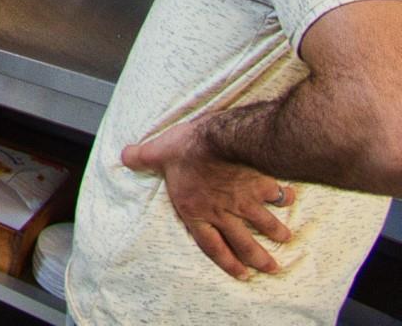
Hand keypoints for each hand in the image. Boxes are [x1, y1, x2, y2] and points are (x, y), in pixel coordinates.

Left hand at [122, 119, 295, 279]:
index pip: (211, 244)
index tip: (241, 273)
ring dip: (276, 233)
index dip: (225, 261)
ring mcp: (245, 201)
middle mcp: (223, 212)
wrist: (221, 141)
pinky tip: (290, 199)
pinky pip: (276, 194)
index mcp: (197, 210)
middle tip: (270, 268)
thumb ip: (142, 158)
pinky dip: (285, 198)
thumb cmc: (188, 148)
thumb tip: (124, 157)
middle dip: (258, 258)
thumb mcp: (158, 153)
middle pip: (243, 242)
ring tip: (285, 240)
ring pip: (264, 223)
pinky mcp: (261, 185)